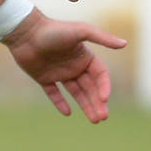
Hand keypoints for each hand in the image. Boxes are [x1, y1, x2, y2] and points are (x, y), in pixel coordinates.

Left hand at [4, 11, 126, 122]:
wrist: (25, 32)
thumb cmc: (54, 30)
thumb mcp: (81, 31)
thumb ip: (102, 37)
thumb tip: (125, 44)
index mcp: (85, 56)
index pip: (100, 75)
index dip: (104, 87)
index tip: (104, 99)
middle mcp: (74, 66)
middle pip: (90, 88)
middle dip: (97, 103)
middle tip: (102, 118)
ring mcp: (59, 73)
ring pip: (76, 93)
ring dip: (85, 106)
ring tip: (94, 120)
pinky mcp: (43, 78)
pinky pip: (54, 93)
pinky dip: (60, 103)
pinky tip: (68, 112)